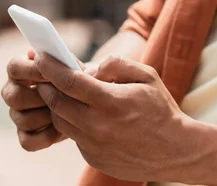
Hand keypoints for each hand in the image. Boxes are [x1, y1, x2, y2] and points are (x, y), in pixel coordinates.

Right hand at [2, 50, 82, 150]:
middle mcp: (12, 92)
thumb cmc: (77, 79)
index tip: (52, 74)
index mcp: (19, 70)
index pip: (14, 67)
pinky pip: (28, 141)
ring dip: (47, 117)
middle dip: (41, 98)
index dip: (32, 70)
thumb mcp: (75, 68)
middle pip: (14, 97)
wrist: (86, 103)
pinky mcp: (24, 135)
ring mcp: (16, 115)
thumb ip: (69, 62)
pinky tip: (63, 129)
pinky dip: (47, 136)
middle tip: (62, 98)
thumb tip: (69, 61)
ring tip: (67, 113)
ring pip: (23, 120)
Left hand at [34, 54, 204, 181]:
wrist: (175, 151)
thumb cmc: (161, 110)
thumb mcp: (147, 76)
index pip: (68, 82)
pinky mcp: (93, 158)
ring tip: (65, 96)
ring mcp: (94, 145)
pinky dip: (74, 124)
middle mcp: (99, 126)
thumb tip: (88, 70)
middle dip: (47, 87)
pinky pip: (73, 137)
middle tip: (46, 77)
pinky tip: (85, 117)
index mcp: (111, 102)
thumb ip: (115, 64)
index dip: (50, 68)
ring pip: (60, 122)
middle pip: (56, 103)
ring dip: (57, 106)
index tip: (41, 58)